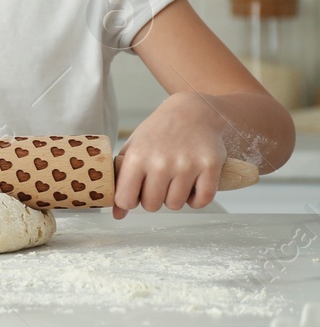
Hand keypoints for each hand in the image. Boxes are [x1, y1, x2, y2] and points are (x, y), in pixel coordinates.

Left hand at [111, 92, 227, 219]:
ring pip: (176, 205)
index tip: (135, 193)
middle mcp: (161, 162)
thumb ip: (122, 180)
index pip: (125, 199)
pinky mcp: (210, 167)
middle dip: (153, 199)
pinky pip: (201, 201)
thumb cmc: (157, 133)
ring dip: (175, 197)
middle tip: (158, 183)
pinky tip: (192, 184)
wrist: (192, 111)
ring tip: (175, 179)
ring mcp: (187, 165)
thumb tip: (117, 215)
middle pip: (152, 206)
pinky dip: (197, 199)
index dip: (129, 201)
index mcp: (137, 157)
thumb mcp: (133, 149)